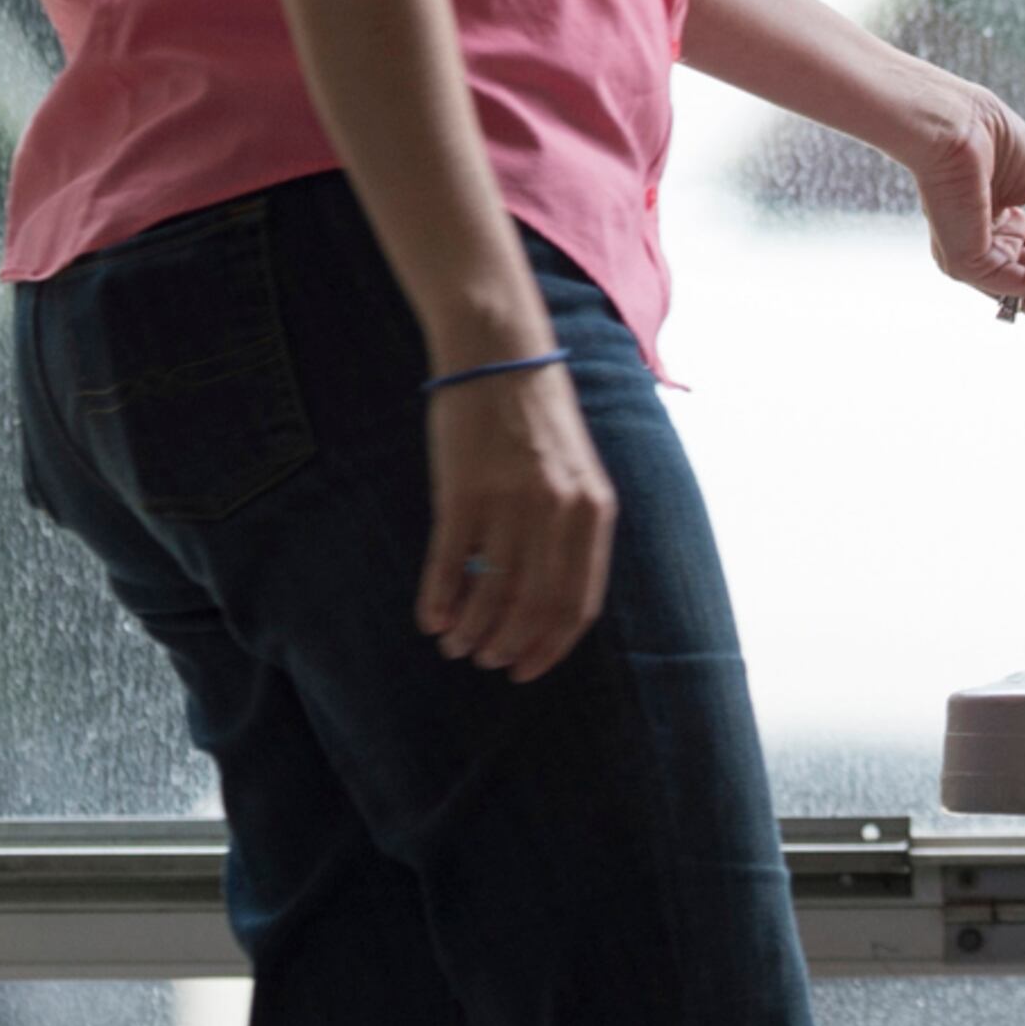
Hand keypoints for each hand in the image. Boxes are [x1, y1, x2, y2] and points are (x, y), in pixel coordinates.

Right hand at [417, 363, 618, 679]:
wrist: (500, 355)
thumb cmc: (537, 421)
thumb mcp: (576, 474)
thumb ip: (570, 531)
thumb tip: (547, 603)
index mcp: (594, 510)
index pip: (578, 602)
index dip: (550, 645)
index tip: (527, 670)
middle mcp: (559, 510)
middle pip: (535, 606)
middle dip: (509, 645)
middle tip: (486, 661)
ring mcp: (511, 501)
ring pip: (490, 592)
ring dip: (472, 629)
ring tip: (456, 645)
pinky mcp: (463, 490)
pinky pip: (449, 563)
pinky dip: (438, 600)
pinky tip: (430, 620)